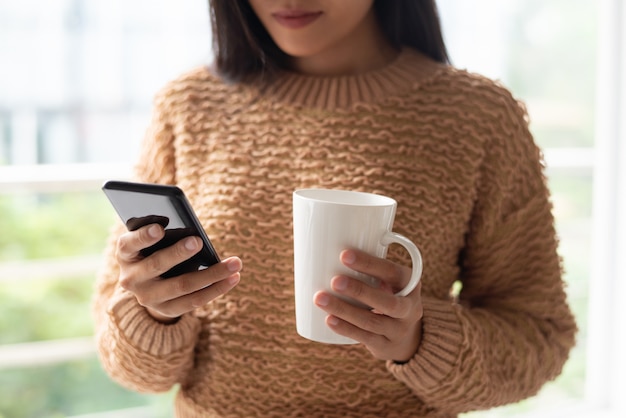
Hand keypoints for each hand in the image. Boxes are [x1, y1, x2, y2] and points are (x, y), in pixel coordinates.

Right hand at [116, 223, 241, 322]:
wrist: (148, 285)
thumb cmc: (154, 249)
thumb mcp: (151, 240)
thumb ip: (162, 232)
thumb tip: (190, 229)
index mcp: (125, 254)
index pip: (128, 244)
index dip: (143, 237)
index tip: (160, 228)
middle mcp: (132, 279)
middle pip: (157, 265)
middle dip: (178, 253)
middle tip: (198, 241)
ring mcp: (148, 298)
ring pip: (183, 286)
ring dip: (212, 273)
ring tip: (234, 263)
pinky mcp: (167, 310)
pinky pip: (195, 300)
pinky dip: (217, 288)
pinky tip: (234, 277)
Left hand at [314, 249, 422, 362]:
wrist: (407, 337)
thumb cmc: (387, 295)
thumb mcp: (388, 280)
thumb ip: (369, 267)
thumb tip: (326, 242)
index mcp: (409, 283)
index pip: (392, 272)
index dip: (369, 264)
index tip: (344, 255)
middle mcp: (409, 308)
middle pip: (388, 302)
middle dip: (359, 291)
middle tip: (334, 281)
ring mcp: (399, 329)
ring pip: (372, 322)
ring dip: (345, 310)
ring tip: (320, 299)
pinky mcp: (385, 346)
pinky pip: (365, 338)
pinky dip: (346, 328)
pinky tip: (329, 320)